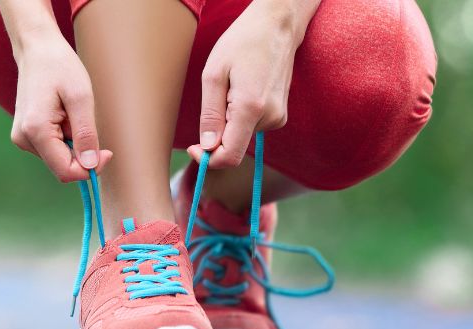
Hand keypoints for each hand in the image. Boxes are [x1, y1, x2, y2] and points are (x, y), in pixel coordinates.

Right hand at [9, 38, 112, 182]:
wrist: (36, 49)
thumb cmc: (59, 67)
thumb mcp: (81, 98)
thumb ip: (86, 134)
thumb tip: (91, 165)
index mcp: (35, 130)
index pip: (66, 171)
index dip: (90, 168)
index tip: (107, 152)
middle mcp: (24, 139)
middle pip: (62, 166)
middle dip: (81, 152)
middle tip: (88, 122)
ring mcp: (22, 138)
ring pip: (58, 158)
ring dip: (73, 142)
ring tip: (70, 112)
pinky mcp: (25, 134)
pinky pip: (52, 148)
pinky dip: (64, 136)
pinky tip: (62, 114)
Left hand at [189, 0, 314, 167]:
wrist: (277, 26)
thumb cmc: (242, 43)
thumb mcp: (213, 75)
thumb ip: (210, 115)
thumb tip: (207, 147)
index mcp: (251, 109)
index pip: (230, 156)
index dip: (208, 158)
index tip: (193, 147)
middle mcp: (270, 118)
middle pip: (235, 146)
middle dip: (217, 133)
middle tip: (214, 99)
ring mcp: (279, 117)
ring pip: (242, 136)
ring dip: (229, 120)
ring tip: (231, 88)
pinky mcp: (280, 114)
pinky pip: (252, 126)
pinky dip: (239, 115)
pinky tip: (242, 89)